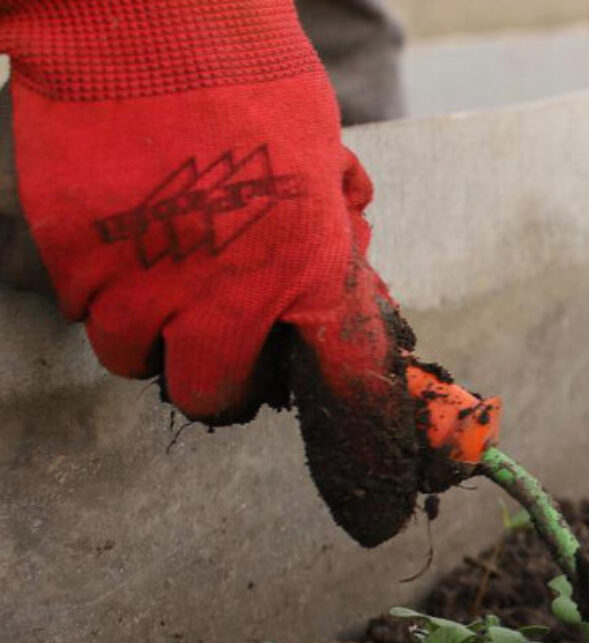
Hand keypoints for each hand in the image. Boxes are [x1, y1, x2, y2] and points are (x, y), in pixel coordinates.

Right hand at [0, 0, 492, 544]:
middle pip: (215, 400)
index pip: (345, 385)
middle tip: (227, 336)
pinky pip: (87, 313)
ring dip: (154, 336)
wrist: (147, 25)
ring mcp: (142, 278)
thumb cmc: (252, 85)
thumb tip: (346, 308)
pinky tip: (127, 238)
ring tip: (171, 271)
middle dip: (224, 380)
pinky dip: (104, 294)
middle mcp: (228, 289)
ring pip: (137, 362)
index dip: (361, 447)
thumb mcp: (324, 170)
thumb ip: (331, 250)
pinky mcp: (75, 257)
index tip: (373, 508)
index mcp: (309, 265)